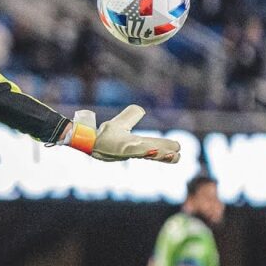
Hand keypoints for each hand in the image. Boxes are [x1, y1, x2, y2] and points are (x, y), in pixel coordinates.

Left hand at [64, 105, 179, 162]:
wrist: (87, 139)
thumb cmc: (103, 135)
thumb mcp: (121, 124)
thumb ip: (131, 116)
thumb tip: (141, 110)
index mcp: (135, 144)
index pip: (154, 146)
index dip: (165, 148)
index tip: (178, 149)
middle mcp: (132, 149)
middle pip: (152, 151)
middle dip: (165, 153)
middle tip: (178, 154)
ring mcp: (126, 150)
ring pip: (146, 152)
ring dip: (159, 154)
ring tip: (173, 155)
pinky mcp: (118, 148)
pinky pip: (133, 150)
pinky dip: (144, 151)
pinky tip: (153, 151)